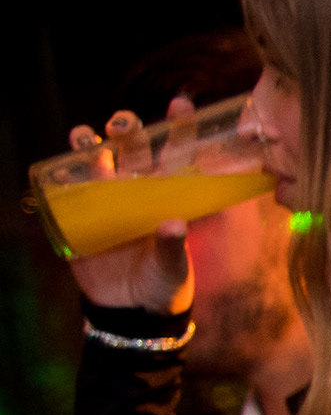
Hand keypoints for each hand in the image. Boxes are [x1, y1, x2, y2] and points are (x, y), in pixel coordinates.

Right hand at [63, 103, 203, 313]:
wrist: (130, 310)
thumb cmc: (163, 283)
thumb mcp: (174, 267)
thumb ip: (173, 246)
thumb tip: (173, 224)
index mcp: (169, 195)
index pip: (178, 155)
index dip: (180, 128)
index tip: (182, 103)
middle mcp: (138, 190)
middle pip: (132, 148)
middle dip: (127, 128)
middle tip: (123, 124)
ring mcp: (107, 199)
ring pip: (98, 159)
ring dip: (91, 142)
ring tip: (88, 137)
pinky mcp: (80, 216)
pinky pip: (68, 186)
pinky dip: (65, 169)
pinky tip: (65, 158)